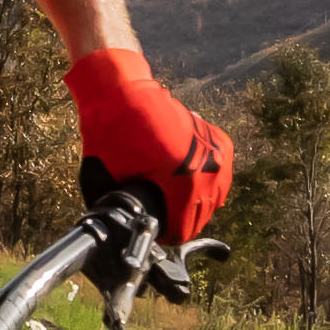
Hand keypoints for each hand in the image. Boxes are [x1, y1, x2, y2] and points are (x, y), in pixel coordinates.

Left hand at [67, 47, 231, 244]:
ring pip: (216, 198)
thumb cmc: (113, 134)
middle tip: (164, 218)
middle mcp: (207, 170)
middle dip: (182, 221)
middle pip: (202, 216)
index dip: (166, 235)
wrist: (123, 93)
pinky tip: (193, 183)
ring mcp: (216, 154)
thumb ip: (120, 209)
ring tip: (178, 204)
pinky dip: (209, 182)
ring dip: (197, 205)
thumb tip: (120, 230)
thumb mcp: (107, 180)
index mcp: (183, 183)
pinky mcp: (219, 141)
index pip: (184, 231)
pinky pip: (222, 175)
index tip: (155, 230)